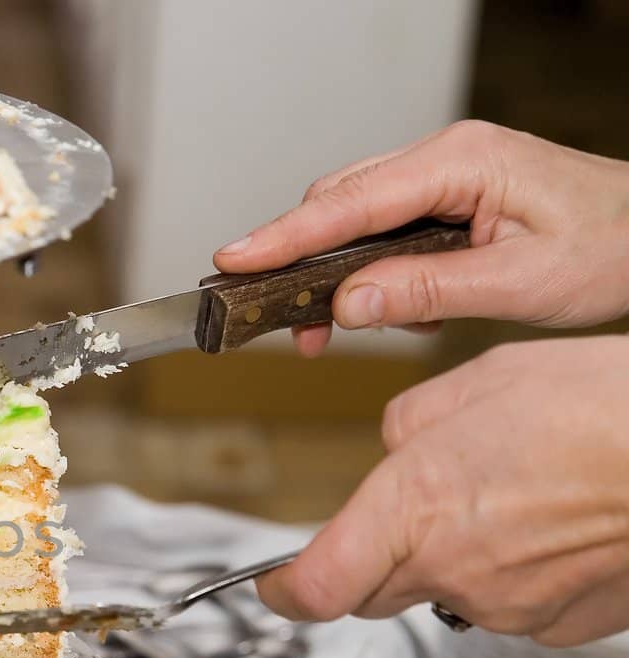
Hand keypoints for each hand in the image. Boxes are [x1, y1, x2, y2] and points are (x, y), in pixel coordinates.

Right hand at [213, 121, 628, 354]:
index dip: (284, 236)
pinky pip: (386, 230)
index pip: (350, 202)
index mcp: (461, 162)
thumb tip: (350, 304)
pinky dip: (372, 272)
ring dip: (335, 275)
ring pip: (356, 218)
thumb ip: (428, 290)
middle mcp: (446, 158)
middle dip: (298, 263)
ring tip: (328, 331)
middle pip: (340, 204)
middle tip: (276, 322)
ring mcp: (447, 176)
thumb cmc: (613, 247)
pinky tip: (390, 308)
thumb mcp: (521, 282)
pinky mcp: (450, 199)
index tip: (233, 261)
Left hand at [256, 334, 628, 645]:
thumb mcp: (481, 384)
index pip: (316, 587)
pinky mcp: (563, 626)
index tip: (275, 584)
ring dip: (459, 557)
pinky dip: (518, 573)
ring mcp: (512, 607)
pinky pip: (514, 607)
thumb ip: (412, 426)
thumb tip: (396, 451)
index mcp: (415, 508)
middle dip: (375, 559)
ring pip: (451, 594)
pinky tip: (555, 526)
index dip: (283, 592)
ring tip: (517, 496)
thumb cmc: (607, 408)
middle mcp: (455, 570)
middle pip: (375, 592)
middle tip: (416, 511)